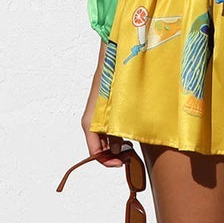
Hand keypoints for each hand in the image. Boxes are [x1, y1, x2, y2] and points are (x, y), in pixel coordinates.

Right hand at [81, 44, 124, 166]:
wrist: (112, 59)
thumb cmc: (112, 82)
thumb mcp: (114, 112)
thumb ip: (115, 133)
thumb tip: (118, 150)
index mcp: (90, 124)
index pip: (95, 153)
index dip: (108, 161)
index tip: (122, 163)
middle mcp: (91, 122)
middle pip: (100, 148)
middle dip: (114, 155)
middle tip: (131, 155)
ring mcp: (97, 116)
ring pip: (105, 139)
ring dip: (118, 145)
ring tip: (133, 145)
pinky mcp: (104, 110)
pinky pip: (109, 129)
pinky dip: (118, 135)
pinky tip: (131, 133)